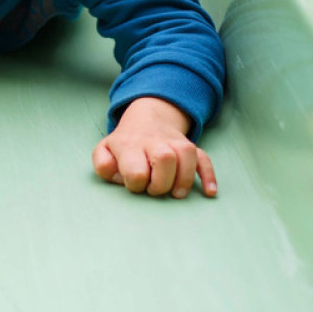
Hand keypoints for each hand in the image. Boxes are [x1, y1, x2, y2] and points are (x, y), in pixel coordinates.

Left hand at [92, 97, 215, 198]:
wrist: (147, 117)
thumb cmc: (124, 144)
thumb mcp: (104, 151)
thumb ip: (103, 165)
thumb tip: (119, 178)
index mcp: (130, 145)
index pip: (136, 171)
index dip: (136, 184)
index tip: (135, 185)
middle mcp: (154, 142)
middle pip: (165, 159)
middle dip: (161, 183)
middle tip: (155, 190)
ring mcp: (174, 142)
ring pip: (187, 155)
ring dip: (184, 179)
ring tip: (176, 194)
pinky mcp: (189, 147)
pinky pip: (204, 158)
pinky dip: (208, 175)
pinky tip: (210, 192)